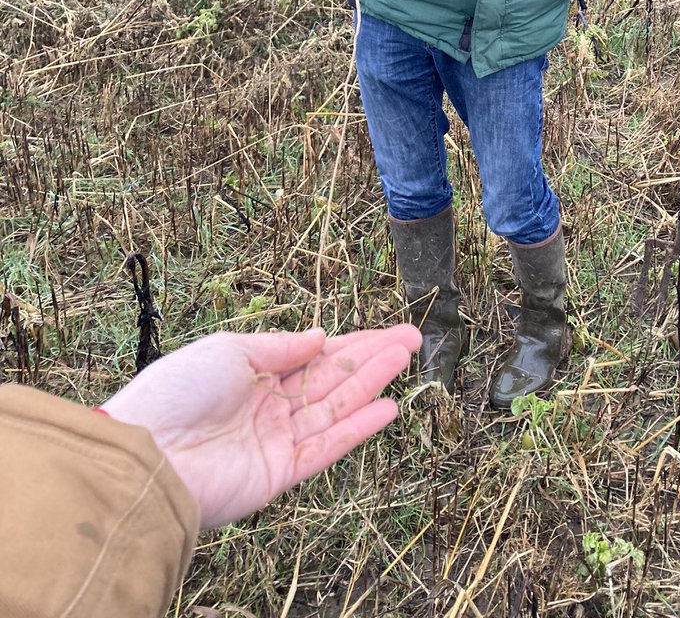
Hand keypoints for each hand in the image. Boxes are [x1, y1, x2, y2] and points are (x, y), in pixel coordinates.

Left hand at [102, 324, 420, 527]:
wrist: (147, 454)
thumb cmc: (177, 393)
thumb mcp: (229, 349)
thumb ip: (280, 346)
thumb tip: (320, 336)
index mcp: (252, 373)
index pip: (313, 356)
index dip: (350, 342)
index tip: (385, 330)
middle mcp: (268, 406)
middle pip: (331, 379)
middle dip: (371, 357)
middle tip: (410, 338)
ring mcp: (276, 439)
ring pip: (335, 407)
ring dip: (371, 383)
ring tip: (404, 358)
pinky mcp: (279, 472)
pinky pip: (327, 446)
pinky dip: (358, 428)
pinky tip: (387, 407)